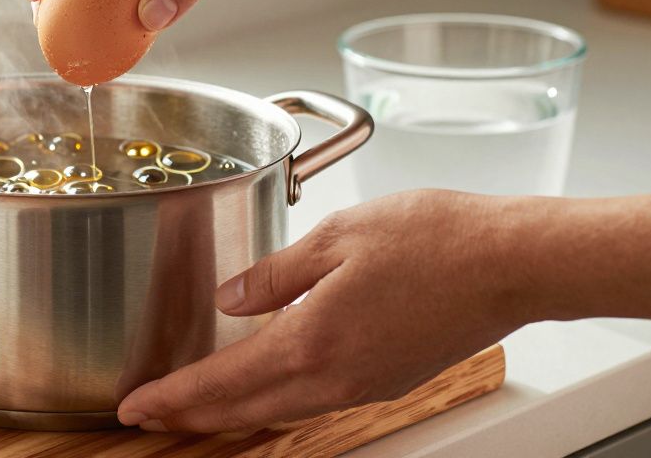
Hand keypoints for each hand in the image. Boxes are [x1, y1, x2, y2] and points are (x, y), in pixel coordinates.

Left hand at [116, 189, 538, 432]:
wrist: (515, 263)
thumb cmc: (437, 238)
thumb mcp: (339, 235)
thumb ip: (275, 272)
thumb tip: (229, 297)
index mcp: (314, 339)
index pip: (224, 381)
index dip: (174, 397)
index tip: (136, 404)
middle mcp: (337, 376)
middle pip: (246, 410)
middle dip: (192, 415)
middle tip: (150, 413)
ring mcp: (366, 384)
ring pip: (280, 410)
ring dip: (231, 411)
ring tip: (195, 403)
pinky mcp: (390, 378)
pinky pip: (314, 400)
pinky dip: (274, 399)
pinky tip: (264, 382)